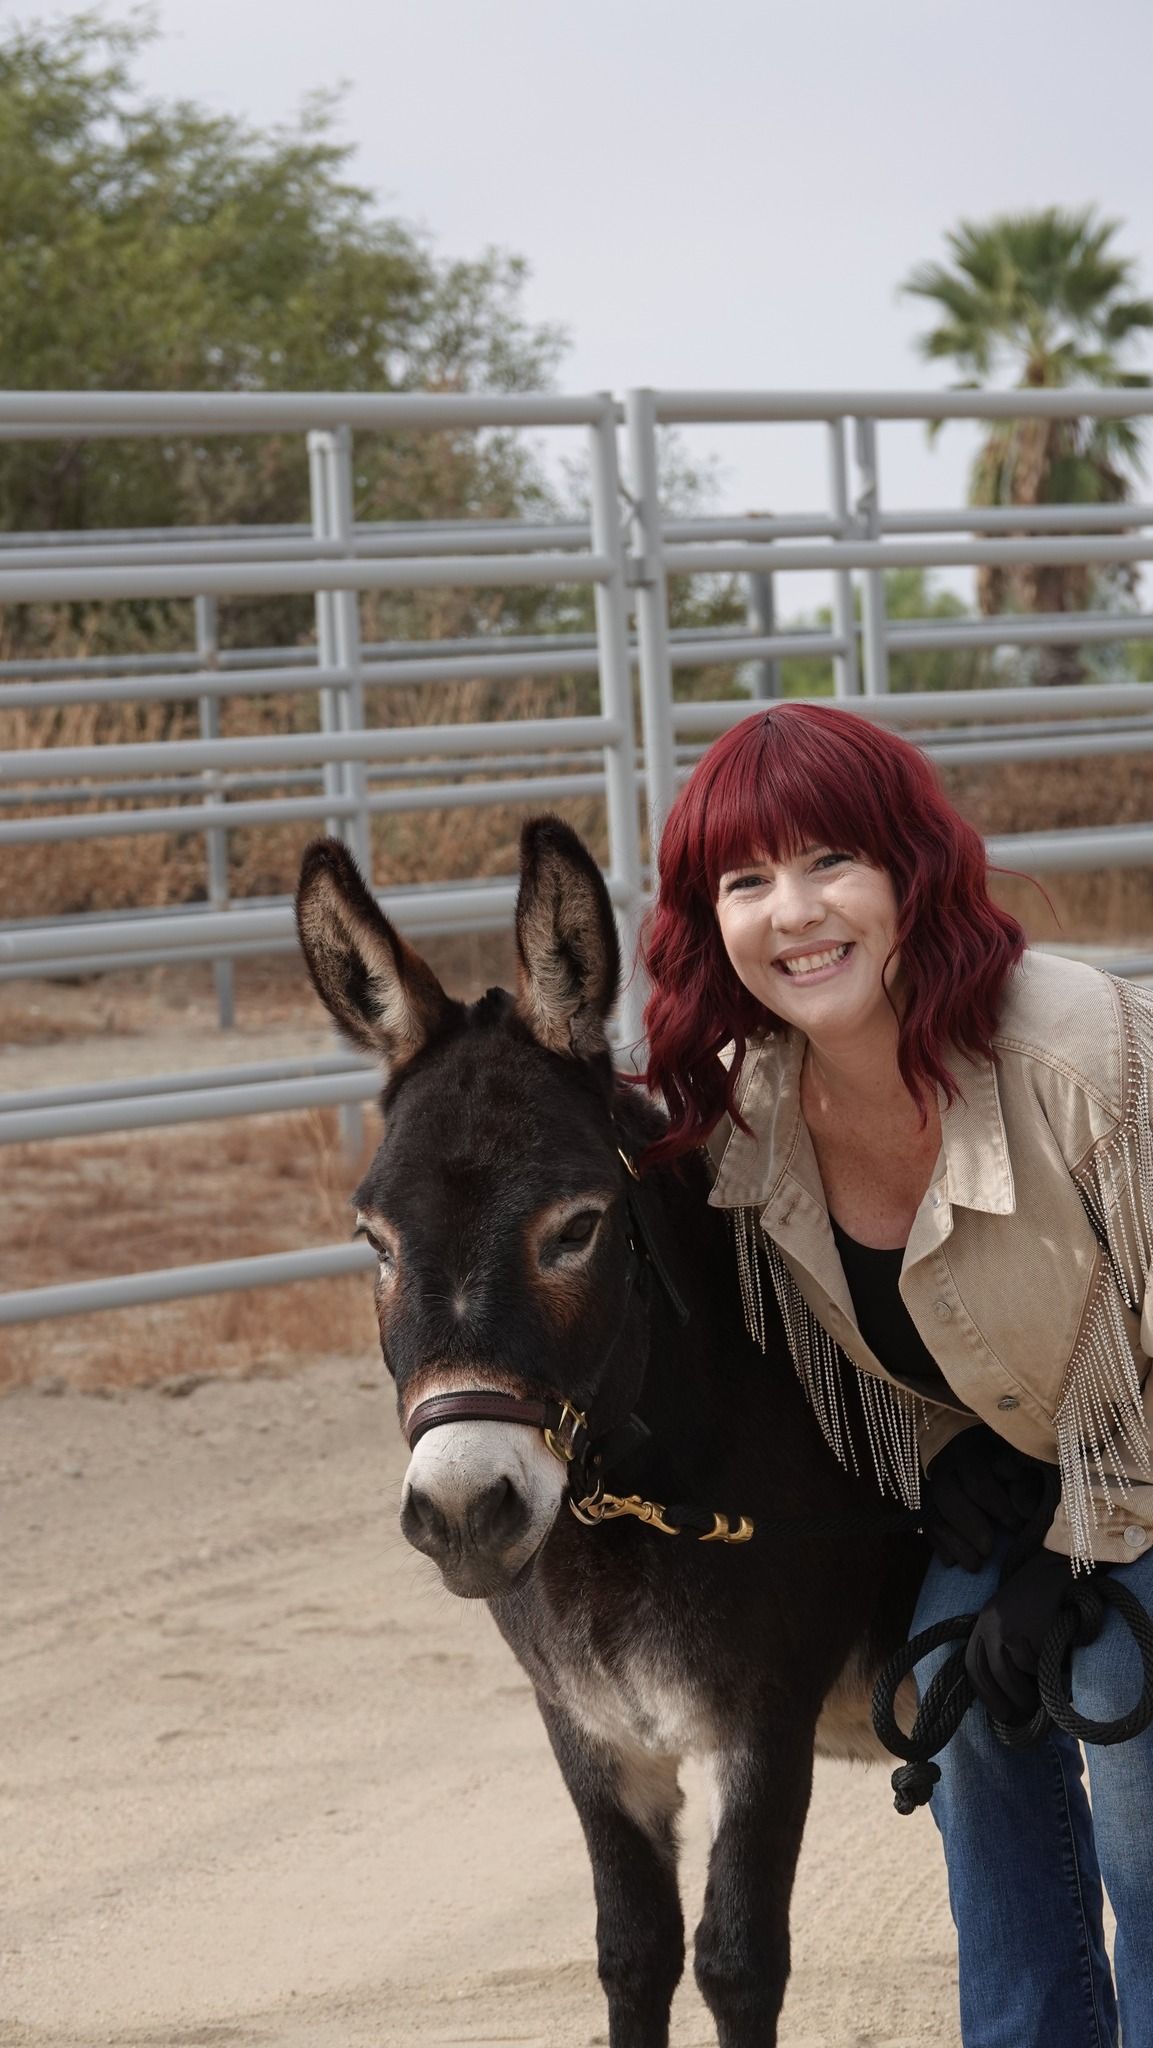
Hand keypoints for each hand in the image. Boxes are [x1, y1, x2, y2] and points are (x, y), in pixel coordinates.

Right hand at [924, 1425, 1049, 1571]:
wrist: (982, 1463)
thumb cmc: (1009, 1474)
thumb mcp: (1023, 1473)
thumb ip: (1026, 1488)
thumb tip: (1023, 1512)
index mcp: (972, 1453)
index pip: (978, 1482)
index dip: (997, 1507)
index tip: (1016, 1526)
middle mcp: (946, 1466)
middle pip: (947, 1495)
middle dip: (969, 1526)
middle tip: (988, 1550)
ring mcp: (930, 1485)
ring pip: (933, 1513)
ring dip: (953, 1542)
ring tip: (975, 1565)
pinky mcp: (924, 1504)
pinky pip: (925, 1525)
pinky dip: (939, 1545)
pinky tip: (952, 1562)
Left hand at [964, 1549, 1076, 1723]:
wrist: (1060, 1567)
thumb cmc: (1041, 1599)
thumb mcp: (1012, 1619)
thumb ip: (1005, 1647)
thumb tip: (1009, 1695)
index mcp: (983, 1622)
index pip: (973, 1665)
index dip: (985, 1694)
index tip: (1000, 1715)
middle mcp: (990, 1623)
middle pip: (993, 1673)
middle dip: (1008, 1700)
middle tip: (1025, 1716)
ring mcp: (1010, 1626)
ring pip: (1017, 1672)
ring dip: (1031, 1689)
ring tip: (1044, 1697)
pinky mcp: (1031, 1629)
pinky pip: (1039, 1663)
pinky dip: (1048, 1671)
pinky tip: (1057, 1668)